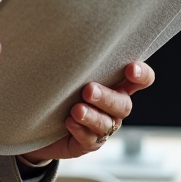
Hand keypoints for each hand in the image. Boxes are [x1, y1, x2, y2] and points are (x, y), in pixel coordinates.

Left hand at [19, 61, 154, 162]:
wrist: (38, 121)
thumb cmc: (58, 88)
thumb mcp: (69, 73)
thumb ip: (77, 62)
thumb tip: (67, 37)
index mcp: (116, 85)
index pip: (141, 79)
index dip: (142, 75)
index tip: (130, 69)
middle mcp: (114, 107)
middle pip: (123, 104)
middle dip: (107, 97)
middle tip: (88, 89)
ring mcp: (102, 127)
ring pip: (106, 124)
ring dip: (92, 116)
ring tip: (76, 110)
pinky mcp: (87, 143)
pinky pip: (90, 140)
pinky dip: (80, 130)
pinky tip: (69, 122)